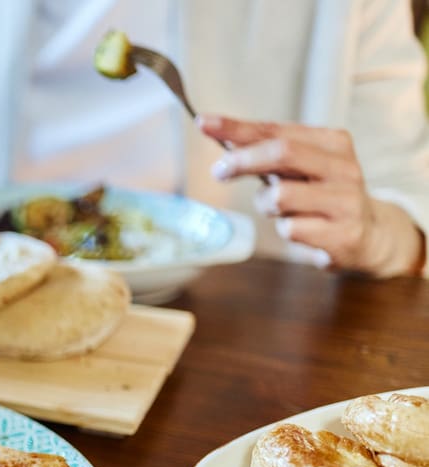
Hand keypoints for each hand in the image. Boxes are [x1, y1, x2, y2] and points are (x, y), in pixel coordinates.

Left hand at [199, 113, 425, 276]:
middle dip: (243, 160)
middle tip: (219, 171)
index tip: (204, 123)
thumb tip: (224, 138)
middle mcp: (343, 167)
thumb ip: (267, 154)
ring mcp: (346, 201)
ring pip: (281, 196)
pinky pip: (291, 229)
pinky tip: (303, 231)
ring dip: (266, 205)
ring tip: (280, 211)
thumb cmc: (322, 196)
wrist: (370, 236)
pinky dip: (286, 231)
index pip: (277, 130)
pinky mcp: (343, 234)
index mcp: (333, 142)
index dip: (238, 128)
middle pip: (283, 152)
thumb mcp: (300, 169)